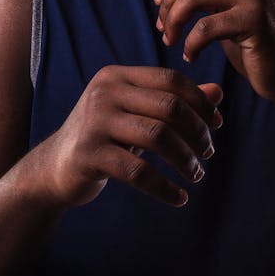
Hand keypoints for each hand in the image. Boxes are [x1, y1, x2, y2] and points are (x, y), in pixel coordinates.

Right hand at [40, 65, 222, 208]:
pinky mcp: (89, 154)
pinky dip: (165, 188)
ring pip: (158, 137)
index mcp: (117, 76)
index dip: (200, 102)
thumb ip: (176, 101)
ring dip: (185, 160)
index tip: (216, 125)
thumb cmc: (106, 137)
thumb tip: (219, 92)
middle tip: (208, 153)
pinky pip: (138, 172)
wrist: (55, 167)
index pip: (171, 80)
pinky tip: (178, 198)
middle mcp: (104, 93)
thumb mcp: (138, 115)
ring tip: (197, 175)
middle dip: (197, 132)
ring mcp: (94, 122)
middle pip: (169, 106)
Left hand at [154, 0, 274, 102]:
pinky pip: (206, 27)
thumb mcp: (224, 11)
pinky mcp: (254, 21)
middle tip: (163, 28)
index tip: (160, 8)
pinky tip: (190, 56)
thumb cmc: (252, 43)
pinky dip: (191, 43)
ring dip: (174, 20)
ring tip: (170, 40)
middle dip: (169, 3)